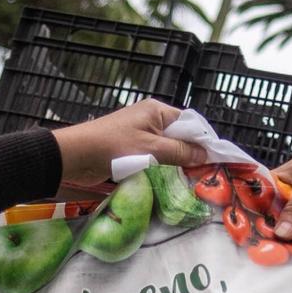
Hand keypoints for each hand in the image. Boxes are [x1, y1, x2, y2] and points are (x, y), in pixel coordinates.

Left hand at [52, 100, 207, 194]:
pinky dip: (161, 169)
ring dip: (174, 165)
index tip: (215, 160)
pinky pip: (154, 158)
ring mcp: (140, 135)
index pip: (190, 123)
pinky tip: (168, 182)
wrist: (75, 156)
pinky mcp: (131, 150)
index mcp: (157, 111)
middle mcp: (151, 120)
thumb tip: (206, 155)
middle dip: (190, 155)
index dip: (203, 141)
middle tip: (202, 175)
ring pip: (167, 150)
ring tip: (187, 181)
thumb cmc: (113, 147)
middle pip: (180, 137)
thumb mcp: (151, 149)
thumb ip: (180, 152)